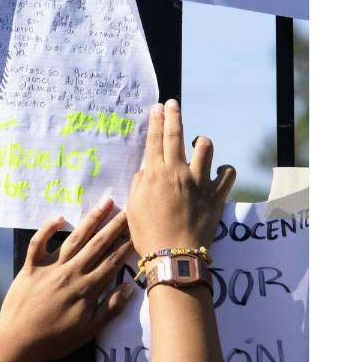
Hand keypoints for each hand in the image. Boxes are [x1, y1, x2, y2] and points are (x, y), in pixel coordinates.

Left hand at [0, 198, 135, 361]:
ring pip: (74, 238)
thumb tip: (129, 287)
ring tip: (105, 204)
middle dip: (114, 226)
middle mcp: (71, 272)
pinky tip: (60, 218)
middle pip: (97, 245)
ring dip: (91, 220)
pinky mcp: (30, 267)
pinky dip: (48, 228)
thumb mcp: (89, 332)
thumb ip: (110, 309)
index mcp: (87, 289)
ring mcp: (50, 267)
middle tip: (127, 210)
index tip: (137, 231)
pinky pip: (38, 242)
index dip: (125, 246)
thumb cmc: (55, 340)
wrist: (18, 342)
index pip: (112, 262)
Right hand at [127, 99, 235, 254]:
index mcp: (155, 174)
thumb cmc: (148, 234)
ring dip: (202, 142)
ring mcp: (199, 183)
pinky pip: (227, 175)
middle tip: (173, 104)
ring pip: (206, 148)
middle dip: (175, 115)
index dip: (157, 120)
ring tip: (198, 145)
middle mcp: (178, 172)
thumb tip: (146, 170)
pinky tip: (219, 172)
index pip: (156, 139)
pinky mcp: (215, 196)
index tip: (158, 107)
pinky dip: (225, 171)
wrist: (174, 256)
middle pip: (177, 135)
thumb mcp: (134, 208)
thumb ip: (139, 184)